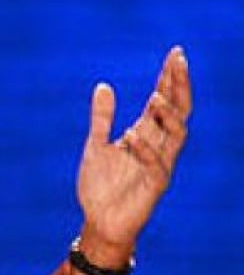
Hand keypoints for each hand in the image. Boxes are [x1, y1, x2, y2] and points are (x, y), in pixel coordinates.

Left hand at [76, 46, 191, 262]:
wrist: (98, 221)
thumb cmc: (101, 185)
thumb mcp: (95, 145)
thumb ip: (101, 118)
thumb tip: (103, 85)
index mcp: (145, 134)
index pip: (163, 101)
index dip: (169, 78)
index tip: (175, 53)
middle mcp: (157, 146)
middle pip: (178, 111)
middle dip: (179, 86)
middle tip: (178, 60)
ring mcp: (159, 165)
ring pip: (177, 135)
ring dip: (169, 114)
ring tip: (156, 96)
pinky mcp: (155, 186)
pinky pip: (157, 165)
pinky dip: (145, 148)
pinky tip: (132, 134)